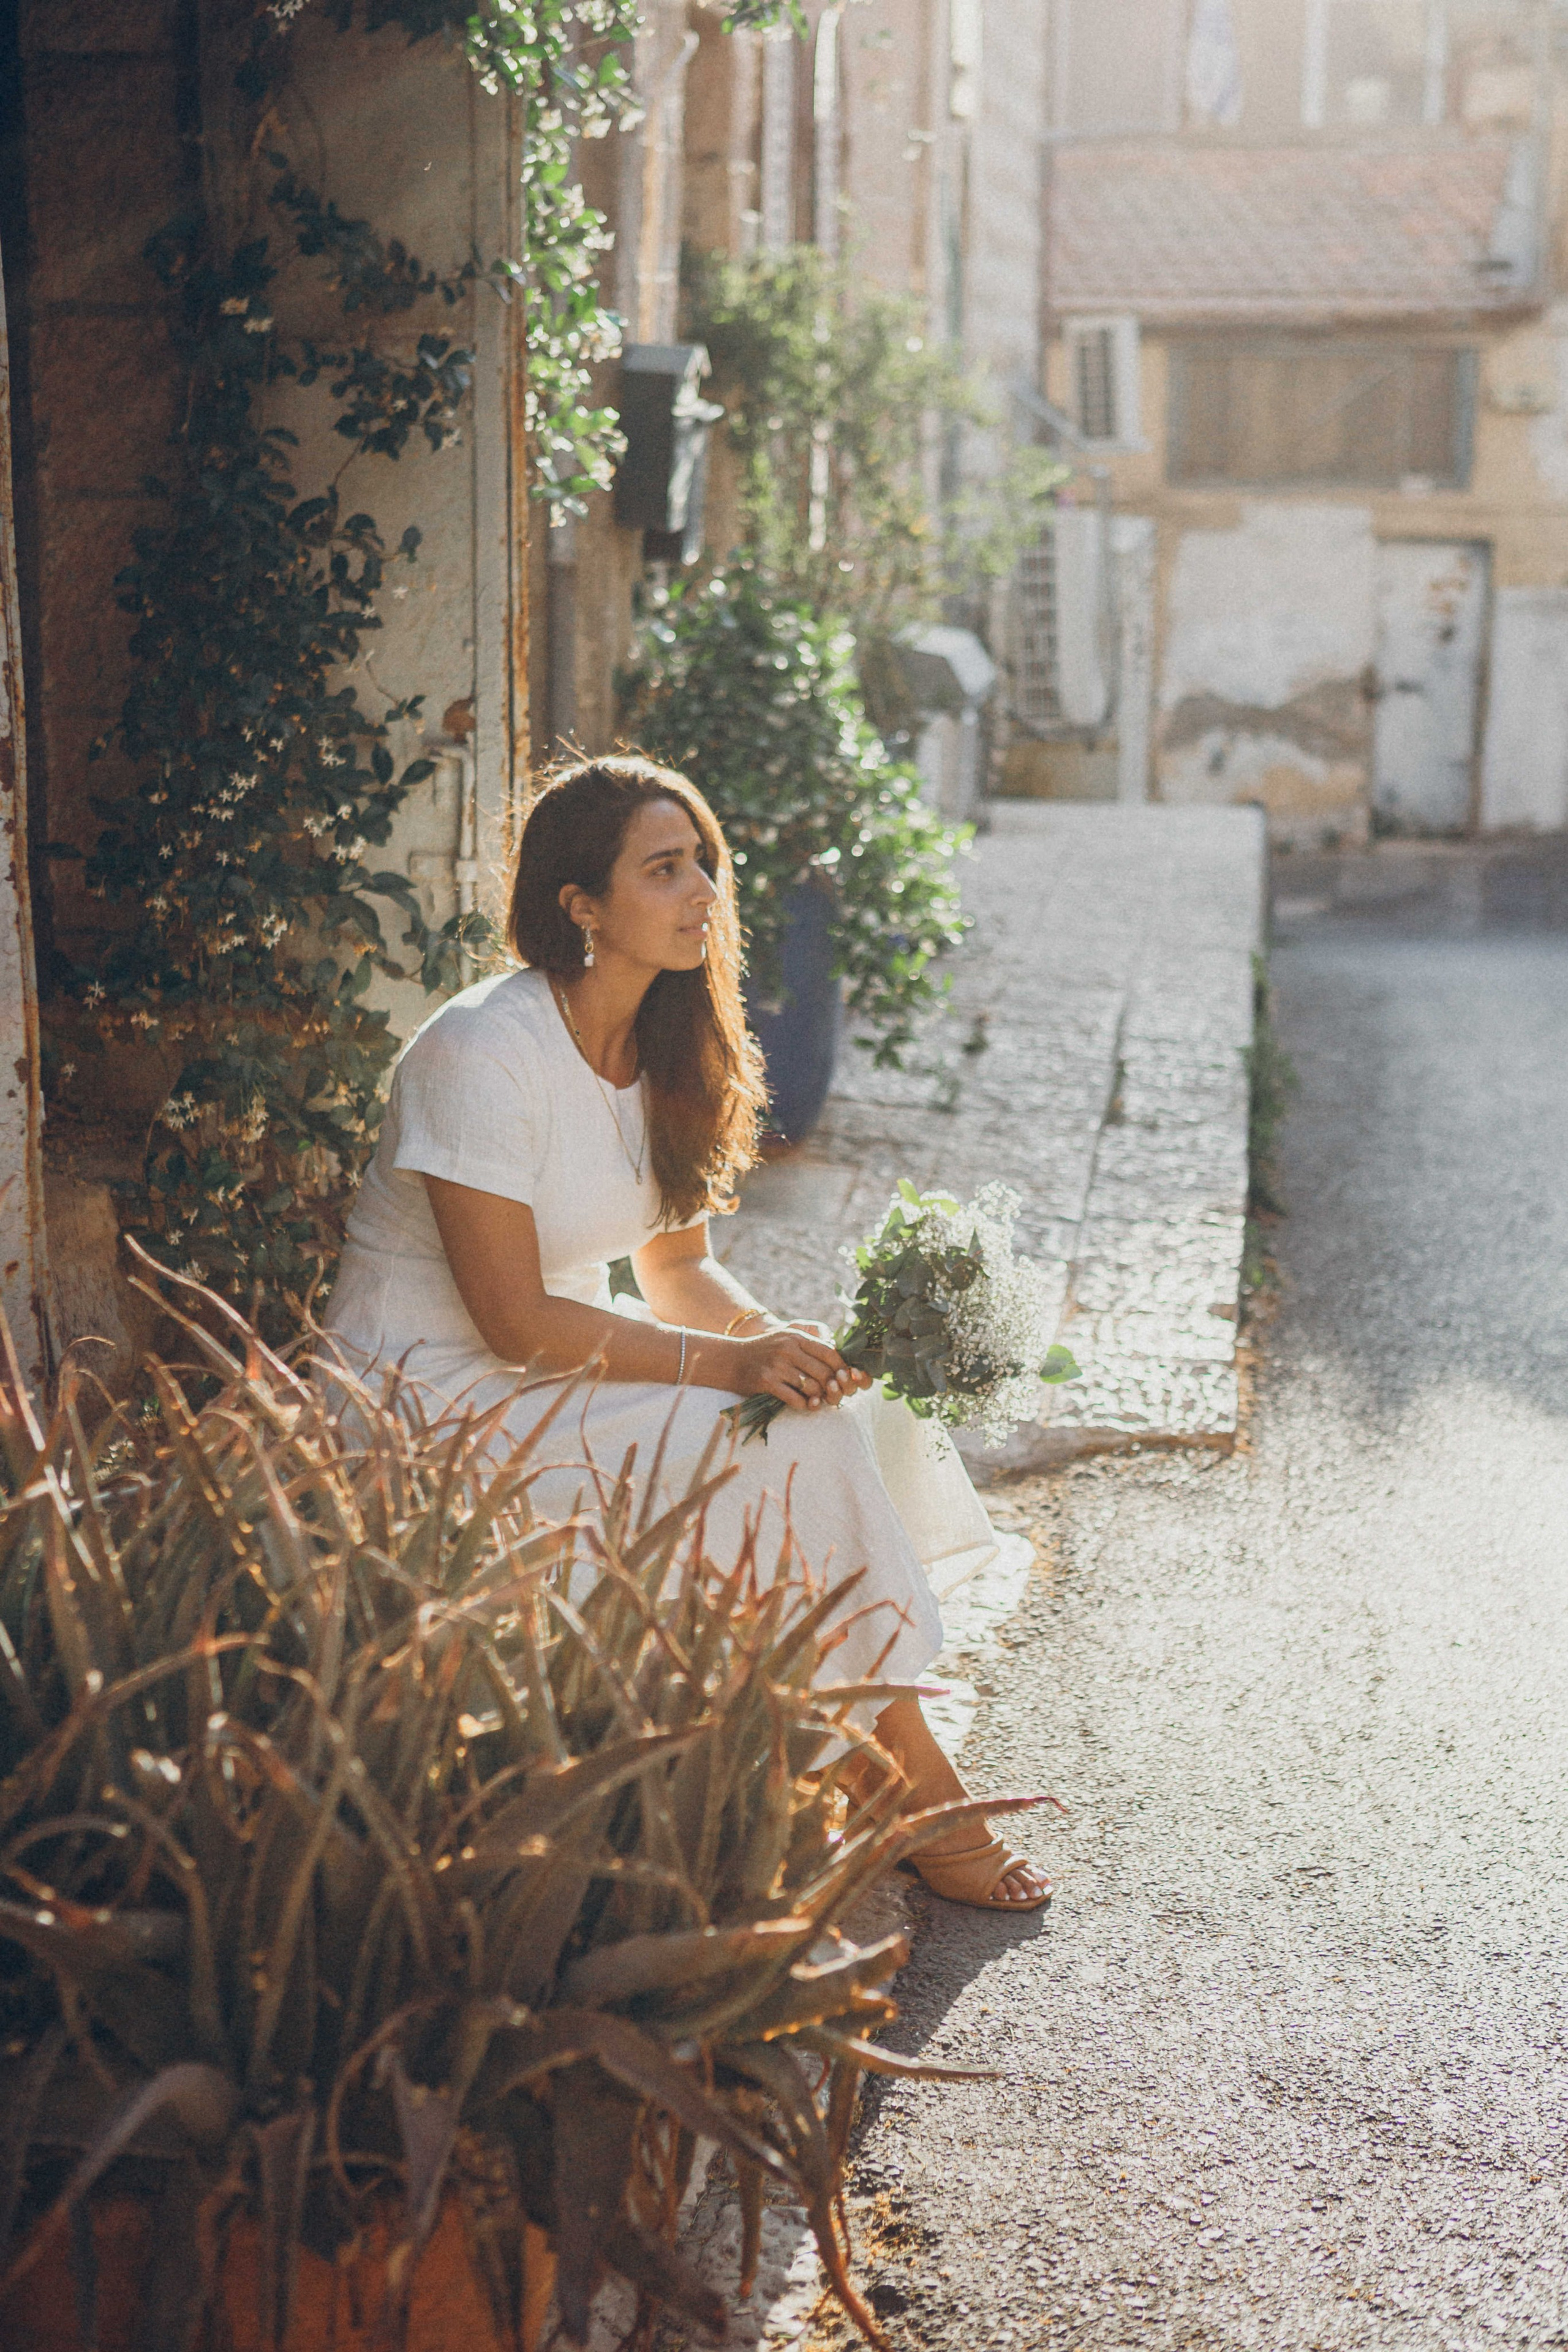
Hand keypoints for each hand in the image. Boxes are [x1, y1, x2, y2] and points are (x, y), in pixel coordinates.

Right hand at [729, 1326, 867, 1411]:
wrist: (730, 1360)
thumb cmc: (763, 1351)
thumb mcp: (785, 1338)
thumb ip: (809, 1345)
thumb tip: (837, 1359)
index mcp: (795, 1337)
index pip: (829, 1353)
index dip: (840, 1368)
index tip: (842, 1378)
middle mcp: (787, 1349)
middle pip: (823, 1372)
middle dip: (831, 1386)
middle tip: (832, 1394)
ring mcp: (777, 1365)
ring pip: (811, 1387)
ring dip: (818, 1397)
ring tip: (818, 1400)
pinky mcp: (766, 1381)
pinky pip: (794, 1398)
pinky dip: (803, 1405)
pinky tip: (804, 1405)